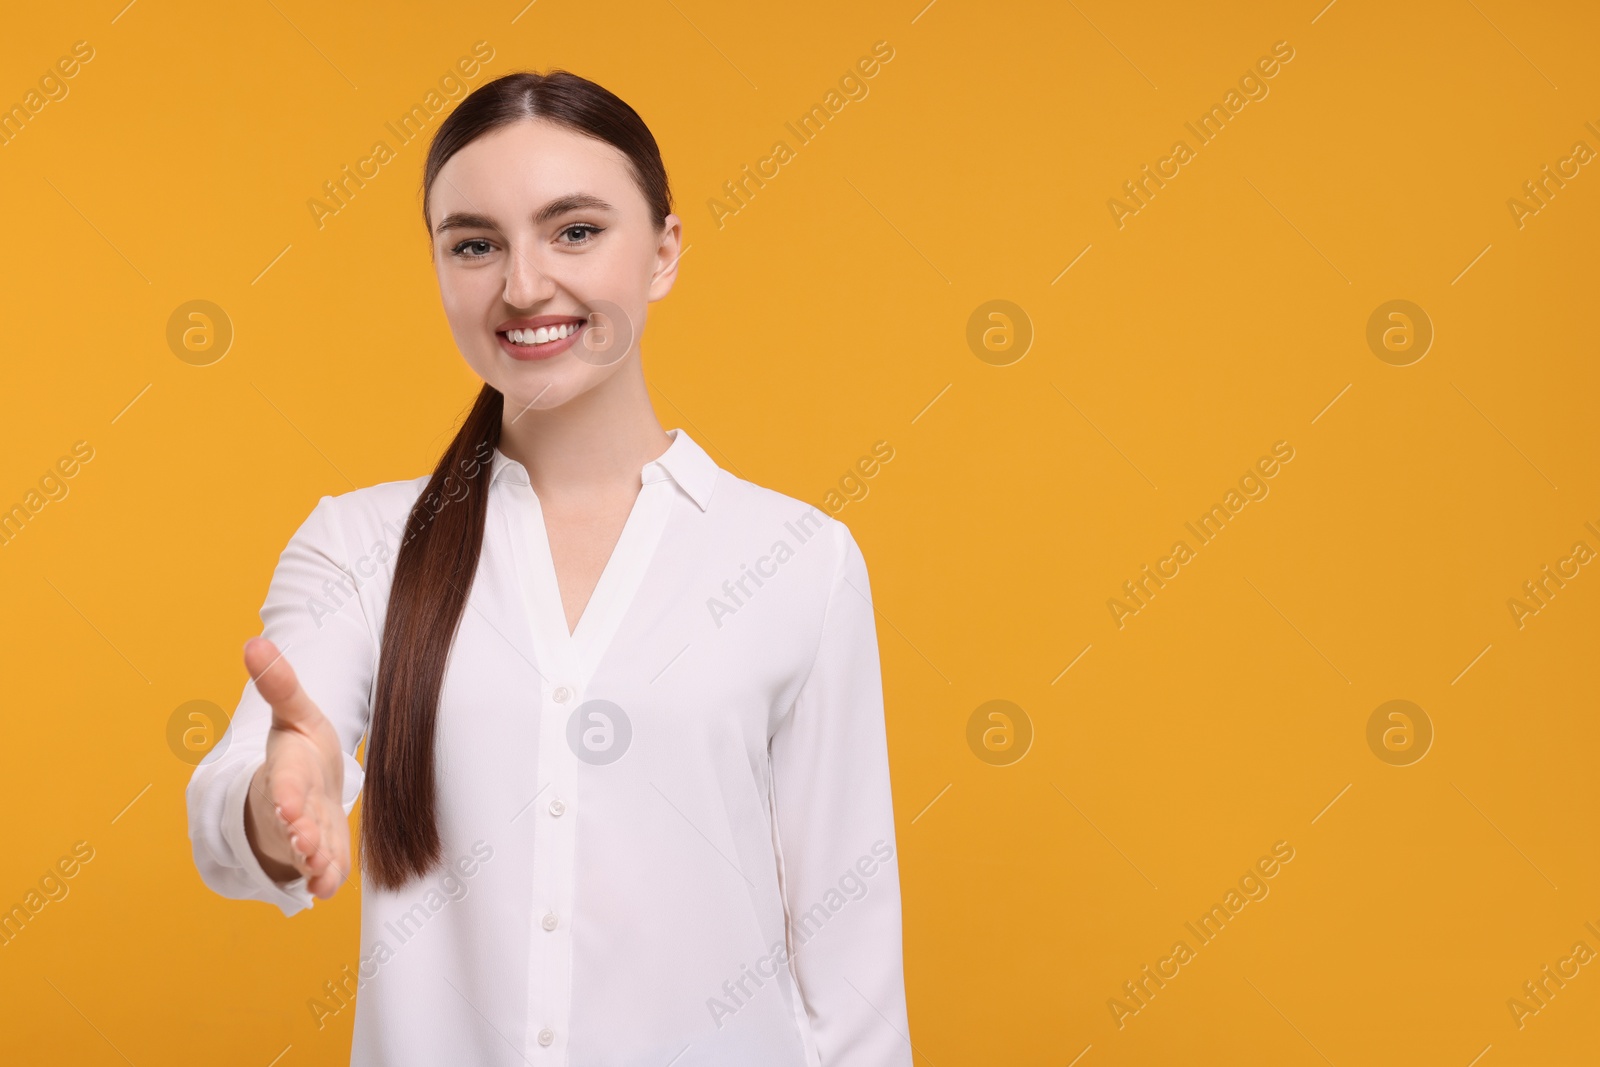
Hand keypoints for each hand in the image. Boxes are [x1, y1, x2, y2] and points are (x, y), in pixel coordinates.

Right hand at [241, 636, 350, 899]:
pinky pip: (322, 870)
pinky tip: (327, 889)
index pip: (284, 783)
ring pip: (306, 853)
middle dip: (299, 834)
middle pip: (293, 823)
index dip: (286, 795)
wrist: (302, 788)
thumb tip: (253, 642)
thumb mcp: (295, 714)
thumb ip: (280, 684)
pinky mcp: (321, 852)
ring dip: (313, 863)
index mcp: (287, 770)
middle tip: (306, 843)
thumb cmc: (300, 749)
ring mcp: (305, 833)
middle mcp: (292, 806)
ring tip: (321, 873)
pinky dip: (325, 880)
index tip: (288, 805)